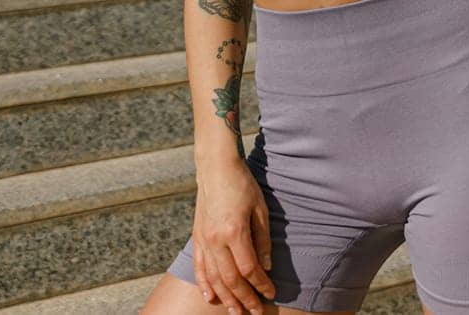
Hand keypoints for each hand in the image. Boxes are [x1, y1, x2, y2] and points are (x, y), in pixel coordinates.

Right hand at [190, 159, 275, 313]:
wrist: (216, 169)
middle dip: (244, 298)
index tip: (271, 293)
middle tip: (255, 312)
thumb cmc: (243, 186)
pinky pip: (199, 267)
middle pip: (230, 279)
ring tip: (236, 311)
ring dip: (225, 297)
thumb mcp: (260, 210)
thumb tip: (266, 267)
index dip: (261, 284)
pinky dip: (204, 284)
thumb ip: (263, 240)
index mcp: (234, 232)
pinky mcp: (197, 238)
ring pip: (213, 277)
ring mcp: (203, 240)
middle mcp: (215, 240)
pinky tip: (210, 297)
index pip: (248, 268)